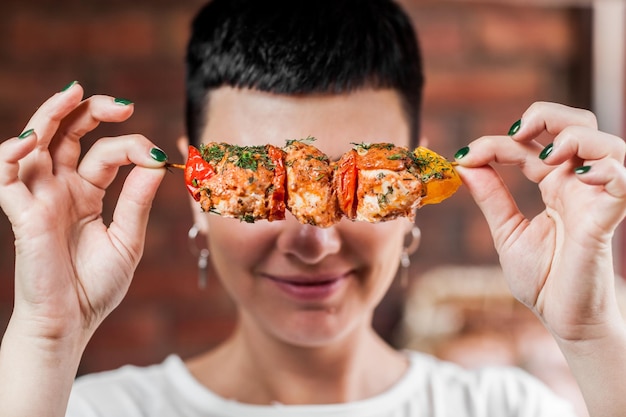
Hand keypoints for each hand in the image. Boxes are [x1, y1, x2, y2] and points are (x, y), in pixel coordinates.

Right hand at [0, 83, 166, 348]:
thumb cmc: (96, 286)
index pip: (103, 153)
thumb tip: (157, 161)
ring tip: (73, 93)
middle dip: (88, 111)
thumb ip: (137, 200)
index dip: (129, 146)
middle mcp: (60, 189)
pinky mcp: (21, 214)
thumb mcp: (127, 238)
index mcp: (85, 193)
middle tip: (121, 104)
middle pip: (66, 134)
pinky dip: (12, 152)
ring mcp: (38, 198)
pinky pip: (5, 175)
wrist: (72, 322)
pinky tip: (33, 139)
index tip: (155, 156)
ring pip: (34, 142)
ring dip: (49, 114)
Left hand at [455, 102, 625, 342]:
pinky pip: (622, 182)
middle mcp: (577, 185)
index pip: (528, 147)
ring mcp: (595, 199)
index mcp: (553, 185)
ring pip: (606, 144)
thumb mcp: (507, 232)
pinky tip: (581, 175)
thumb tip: (464, 164)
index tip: (463, 157)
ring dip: (575, 137)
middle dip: (548, 116)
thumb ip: (491, 197)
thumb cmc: (543, 279)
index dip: (495, 144)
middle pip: (578, 125)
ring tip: (545, 156)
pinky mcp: (607, 219)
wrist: (564, 319)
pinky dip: (608, 169)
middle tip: (516, 133)